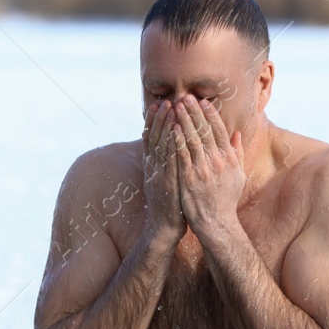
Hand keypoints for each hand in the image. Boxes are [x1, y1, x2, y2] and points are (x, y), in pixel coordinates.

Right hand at [141, 100, 184, 240]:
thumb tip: (170, 148)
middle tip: (165, 101)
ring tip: (170, 109)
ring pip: (161, 145)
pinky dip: (173, 144)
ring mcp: (159, 174)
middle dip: (159, 118)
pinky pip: (170, 160)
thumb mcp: (164, 180)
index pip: (151, 138)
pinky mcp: (167, 182)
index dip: (153, 121)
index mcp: (153, 166)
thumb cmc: (169, 204)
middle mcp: (153, 167)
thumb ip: (165, 164)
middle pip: (154, 138)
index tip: (158, 105)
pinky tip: (177, 132)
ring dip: (165, 126)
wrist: (164, 228)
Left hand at [172, 95, 245, 239]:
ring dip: (184, 121)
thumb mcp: (238, 176)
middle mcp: (217, 162)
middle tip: (186, 96)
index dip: (211, 115)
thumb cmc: (226, 199)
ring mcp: (203, 170)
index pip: (220, 131)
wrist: (216, 223)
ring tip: (177, 106)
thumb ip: (237, 154)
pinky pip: (182, 156)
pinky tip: (172, 128)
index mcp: (229, 160)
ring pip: (192, 140)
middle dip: (195, 112)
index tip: (204, 101)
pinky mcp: (189, 179)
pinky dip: (177, 141)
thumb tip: (236, 134)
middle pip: (205, 132)